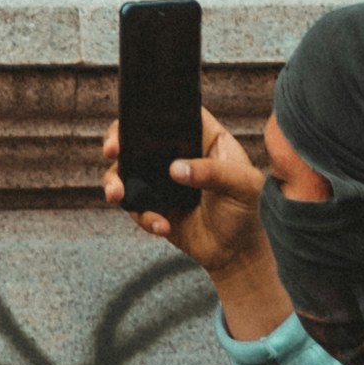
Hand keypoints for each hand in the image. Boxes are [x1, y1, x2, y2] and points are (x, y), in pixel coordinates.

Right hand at [103, 103, 288, 336]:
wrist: (242, 254)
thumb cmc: (251, 211)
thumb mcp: (243, 186)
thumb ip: (213, 173)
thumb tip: (175, 169)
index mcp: (202, 138)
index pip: (172, 113)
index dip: (148, 109)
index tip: (133, 120)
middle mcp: (177, 154)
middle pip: (138, 136)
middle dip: (117, 140)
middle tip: (112, 151)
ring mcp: (162, 181)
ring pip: (126, 170)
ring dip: (115, 181)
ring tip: (118, 194)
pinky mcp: (155, 206)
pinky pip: (135, 205)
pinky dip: (142, 215)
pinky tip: (161, 225)